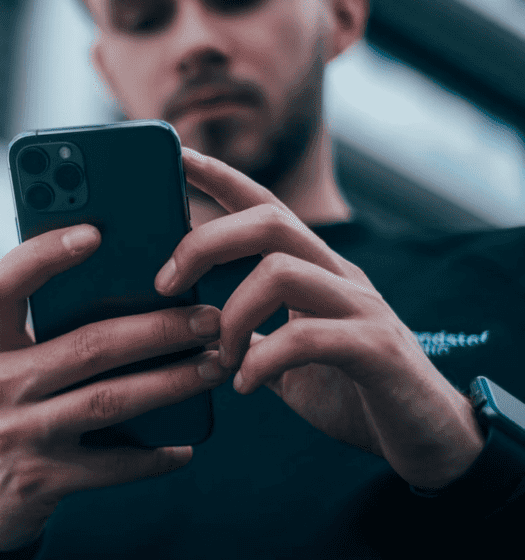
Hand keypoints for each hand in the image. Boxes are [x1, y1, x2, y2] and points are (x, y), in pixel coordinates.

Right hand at [0, 225, 226, 550]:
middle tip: (208, 317)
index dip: (43, 254)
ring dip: (171, 381)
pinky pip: (112, 465)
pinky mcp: (42, 481)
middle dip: (157, 327)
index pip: (3, 285)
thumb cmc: (8, 412)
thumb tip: (137, 292)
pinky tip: (185, 444)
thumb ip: (48, 334)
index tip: (94, 231)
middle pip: (86, 345)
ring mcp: (18, 436)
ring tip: (214, 365)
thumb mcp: (9, 367)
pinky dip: (154, 455)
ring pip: (109, 400)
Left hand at [155, 149, 484, 488]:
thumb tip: (197, 328)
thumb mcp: (288, 360)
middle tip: (164, 283)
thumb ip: (252, 337)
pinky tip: (245, 385)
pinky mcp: (378, 350)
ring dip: (232, 315)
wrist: (430, 440)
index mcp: (316, 271)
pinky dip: (263, 360)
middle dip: (205, 243)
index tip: (178, 155)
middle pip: (269, 221)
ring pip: (281, 271)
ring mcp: (362, 308)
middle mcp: (340, 277)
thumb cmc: (355, 395)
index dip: (222, 178)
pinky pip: (307, 336)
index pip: (265, 206)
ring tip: (219, 357)